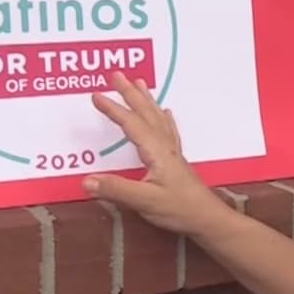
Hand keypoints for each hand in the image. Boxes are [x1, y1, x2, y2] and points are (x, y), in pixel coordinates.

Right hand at [81, 72, 229, 235]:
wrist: (207, 218)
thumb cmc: (179, 209)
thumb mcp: (144, 202)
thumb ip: (116, 190)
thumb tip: (86, 179)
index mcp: (156, 152)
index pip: (132, 125)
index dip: (113, 109)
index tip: (96, 95)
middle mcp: (165, 147)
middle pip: (146, 113)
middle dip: (130, 93)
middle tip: (116, 74)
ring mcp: (172, 153)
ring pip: (157, 118)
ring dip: (145, 99)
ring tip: (137, 83)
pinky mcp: (176, 161)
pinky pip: (167, 130)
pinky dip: (162, 117)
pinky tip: (165, 112)